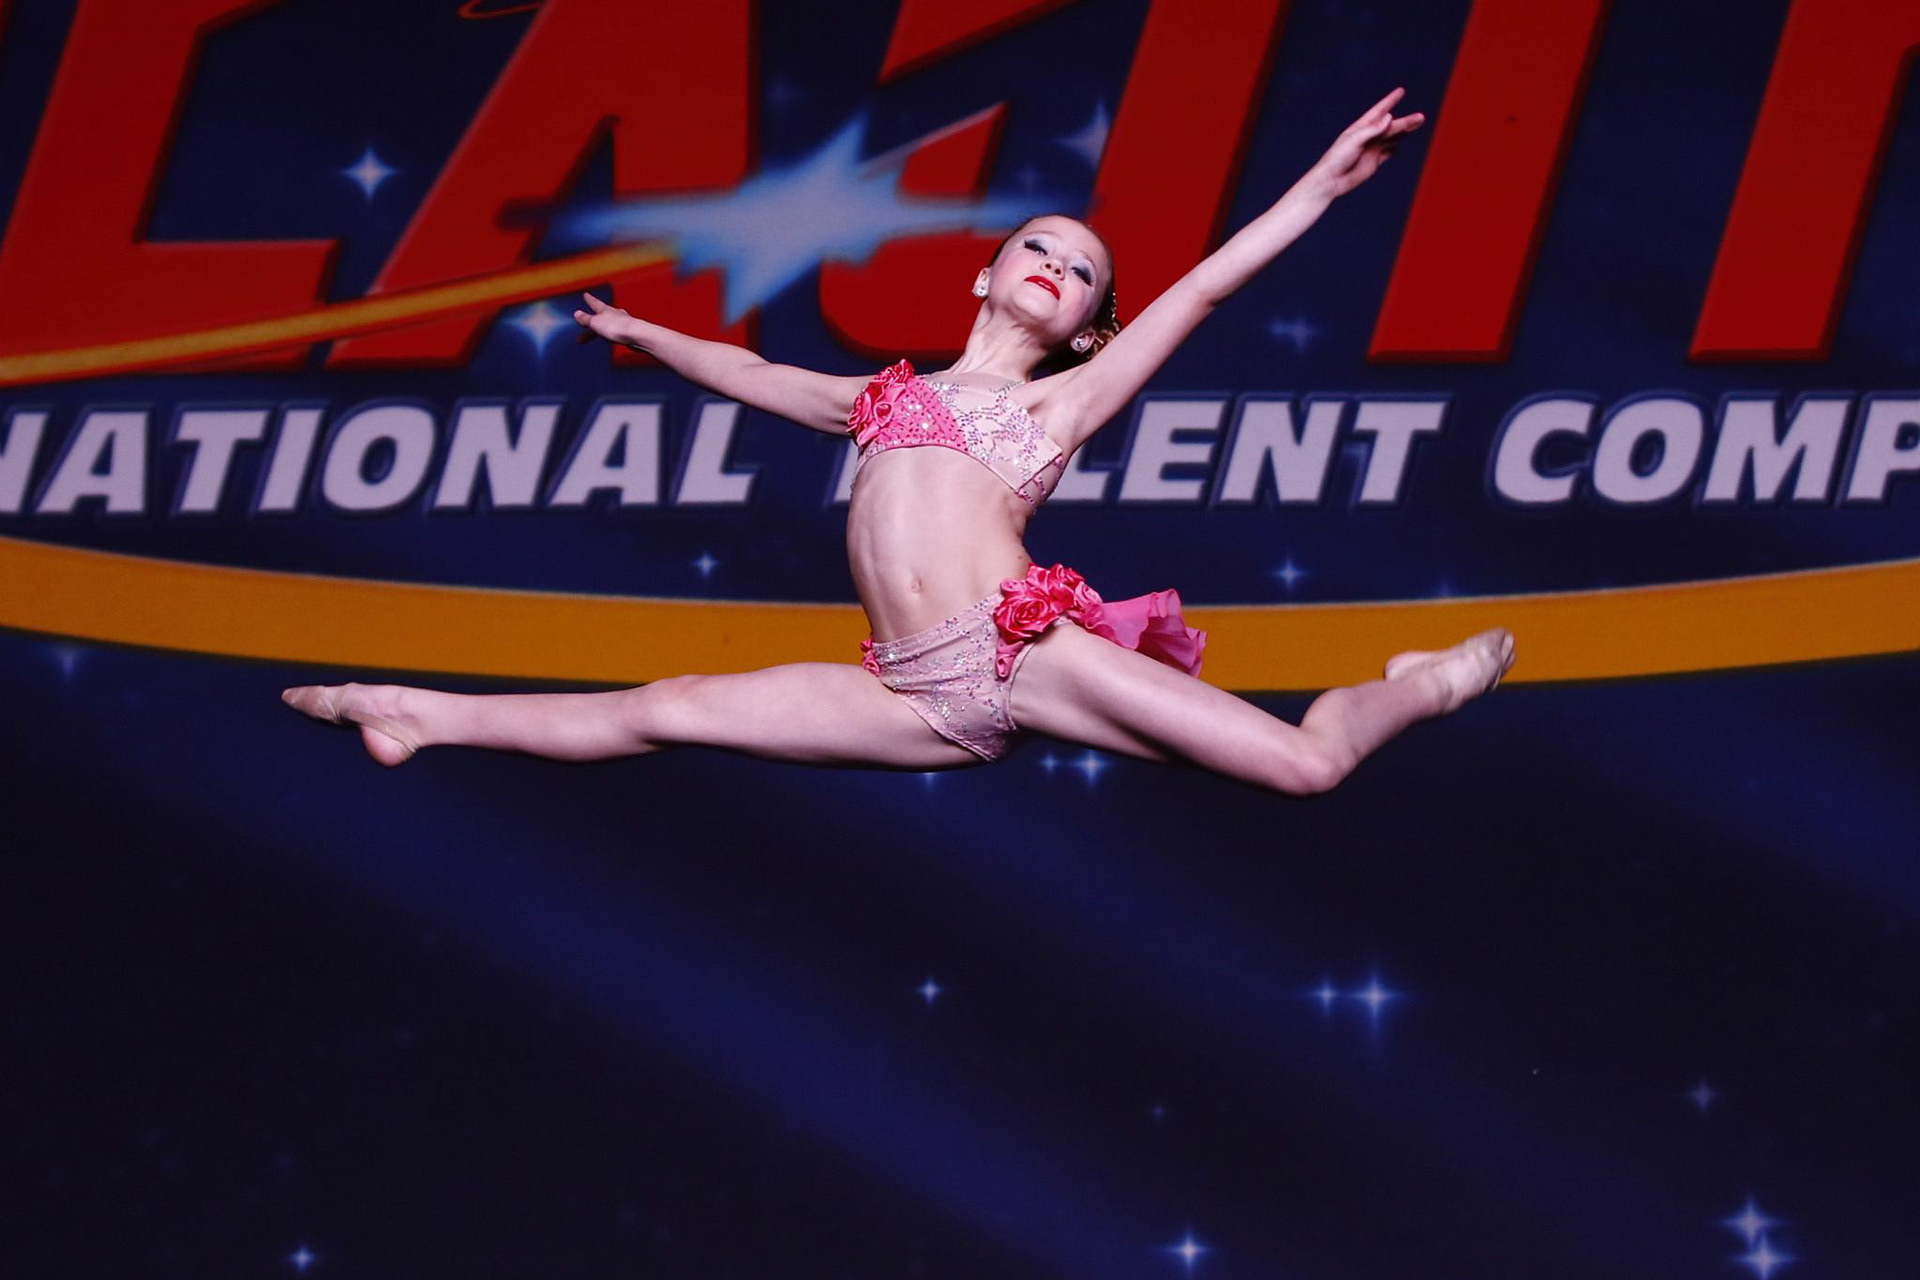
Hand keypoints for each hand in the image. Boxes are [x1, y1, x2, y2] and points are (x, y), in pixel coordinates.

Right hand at [573, 291, 633, 343]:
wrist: (636, 335)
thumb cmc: (616, 327)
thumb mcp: (595, 323)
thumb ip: (586, 319)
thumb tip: (577, 314)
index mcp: (605, 310)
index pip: (595, 303)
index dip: (590, 300)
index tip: (586, 294)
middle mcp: (615, 314)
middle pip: (601, 316)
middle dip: (592, 320)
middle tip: (583, 323)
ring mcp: (623, 323)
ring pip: (609, 324)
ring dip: (601, 328)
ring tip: (596, 332)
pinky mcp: (629, 332)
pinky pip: (617, 331)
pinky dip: (611, 333)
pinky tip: (613, 337)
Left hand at [1301, 87, 1424, 199]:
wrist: (1332, 181)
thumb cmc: (1338, 158)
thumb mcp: (1355, 140)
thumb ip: (1372, 129)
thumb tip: (1389, 117)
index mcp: (1361, 127)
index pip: (1379, 111)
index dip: (1390, 101)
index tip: (1401, 91)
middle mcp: (1368, 137)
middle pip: (1391, 126)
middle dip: (1406, 121)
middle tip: (1421, 117)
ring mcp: (1371, 149)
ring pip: (1392, 137)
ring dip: (1404, 131)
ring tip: (1417, 124)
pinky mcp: (1374, 162)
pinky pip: (1387, 152)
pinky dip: (1394, 147)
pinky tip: (1400, 143)